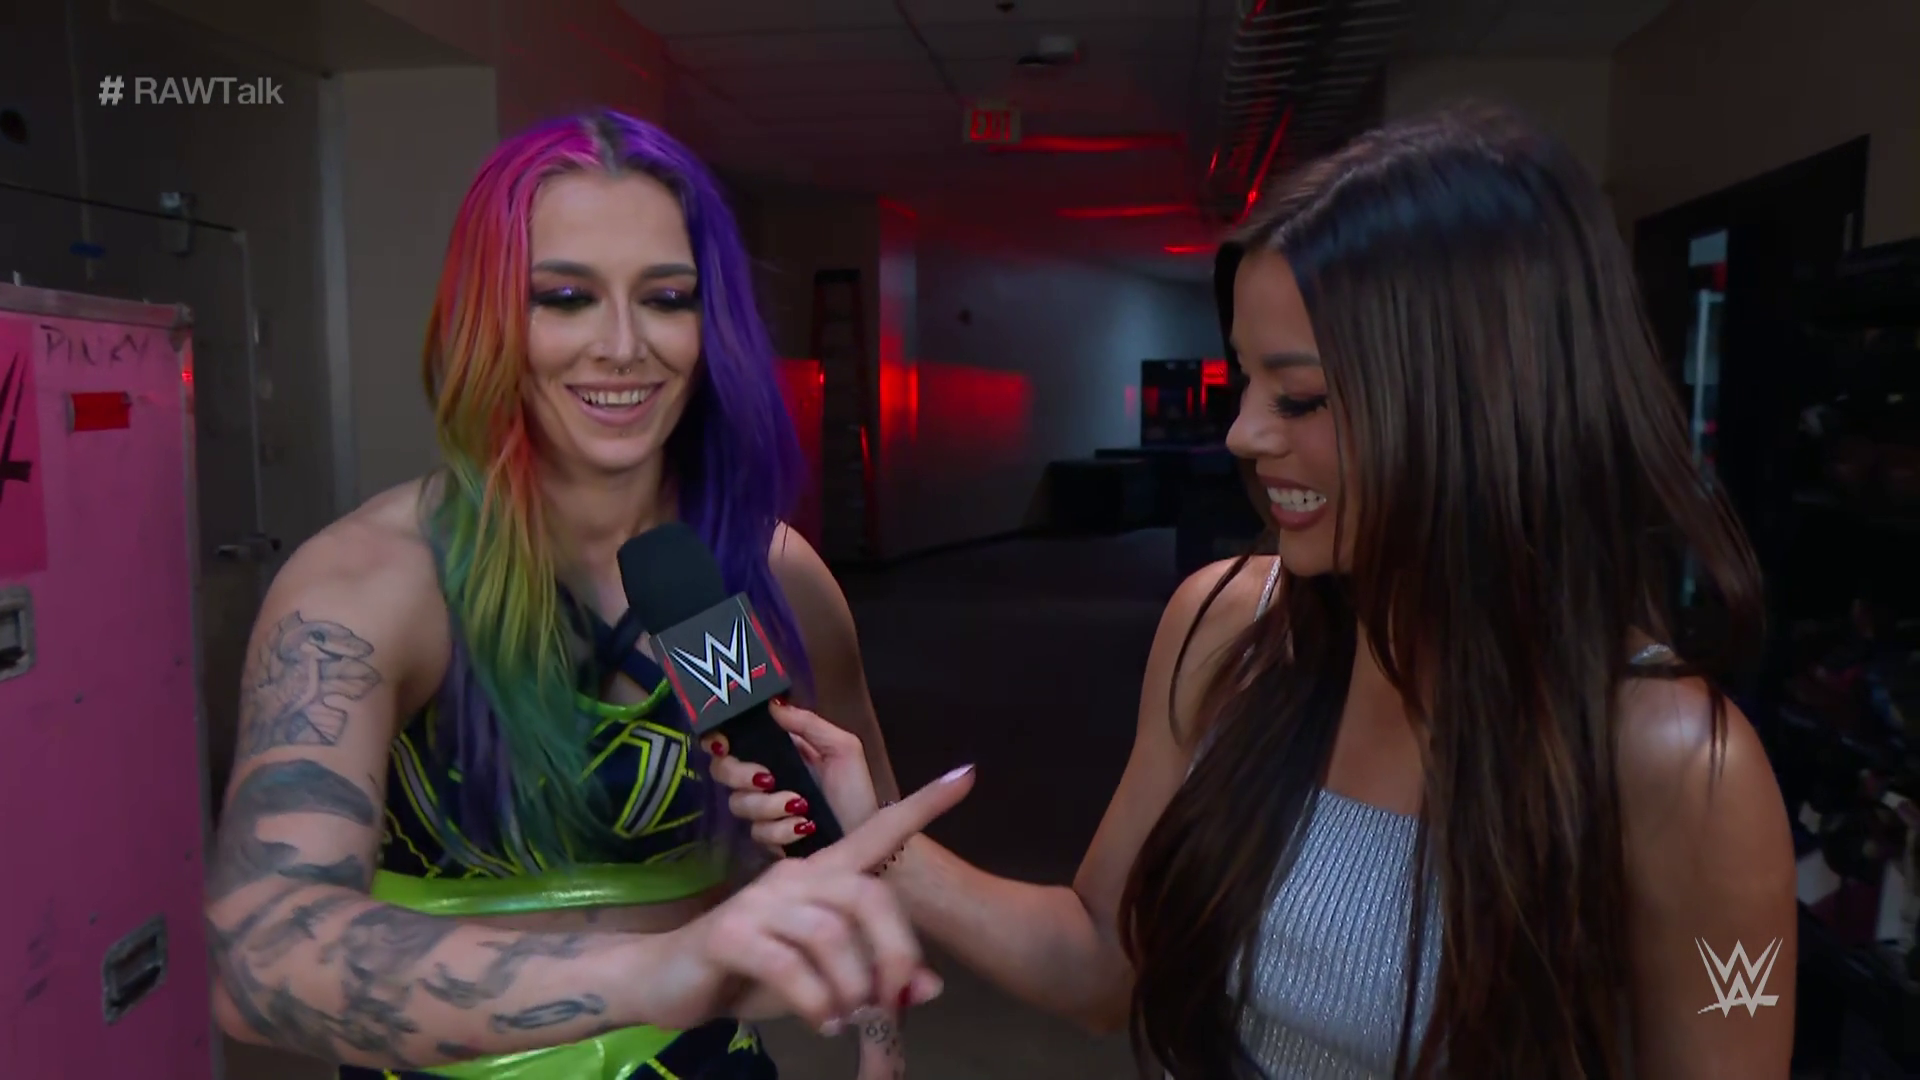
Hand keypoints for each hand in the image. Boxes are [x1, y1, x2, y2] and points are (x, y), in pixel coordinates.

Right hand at [644, 762, 975, 1032]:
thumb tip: (929, 988)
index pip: (877, 831)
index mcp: (820, 876)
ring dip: (853, 987)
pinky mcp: (731, 933)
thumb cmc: (749, 975)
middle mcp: (794, 877)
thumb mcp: (823, 982)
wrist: (665, 983)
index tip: (965, 774)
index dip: (922, 805)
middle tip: (894, 1000)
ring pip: (832, 934)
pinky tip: (821, 1022)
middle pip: (868, 895)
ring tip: (848, 1019)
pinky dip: (816, 1001)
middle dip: (895, 953)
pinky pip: (789, 965)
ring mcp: (759, 902)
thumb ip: (874, 979)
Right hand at [707, 701, 884, 852]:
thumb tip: (772, 703)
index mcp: (778, 751)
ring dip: (769, 806)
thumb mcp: (842, 748)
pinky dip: (781, 831)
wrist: (870, 839)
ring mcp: (763, 811)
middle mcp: (764, 778)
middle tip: (768, 780)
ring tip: (801, 807)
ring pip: (739, 804)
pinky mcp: (768, 840)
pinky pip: (758, 834)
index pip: (735, 740)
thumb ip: (808, 724)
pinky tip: (805, 828)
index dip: (718, 738)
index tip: (723, 743)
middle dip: (739, 775)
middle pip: (723, 771)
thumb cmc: (855, 791)